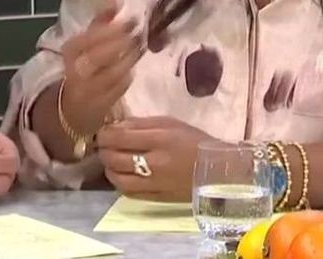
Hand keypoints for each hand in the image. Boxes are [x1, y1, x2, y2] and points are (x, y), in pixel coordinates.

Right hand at [59, 0, 143, 135]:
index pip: (87, 39)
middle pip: (98, 56)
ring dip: (128, 59)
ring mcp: (89, 90)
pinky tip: (133, 67)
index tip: (130, 18)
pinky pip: (118, 88)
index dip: (109, 29)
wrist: (71, 108)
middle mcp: (76, 71)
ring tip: (139, 47)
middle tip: (138, 31)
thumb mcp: (86, 43)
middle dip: (121, 42)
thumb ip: (102, 21)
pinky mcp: (101, 106)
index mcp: (70, 52)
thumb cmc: (82, 67)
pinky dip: (127, 76)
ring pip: (111, 73)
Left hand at [96, 116, 212, 201]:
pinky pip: (129, 193)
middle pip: (114, 159)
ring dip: (108, 169)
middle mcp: (155, 163)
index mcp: (160, 139)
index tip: (103, 132)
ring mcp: (155, 183)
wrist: (219, 171)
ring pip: (118, 179)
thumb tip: (116, 126)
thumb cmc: (195, 141)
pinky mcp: (157, 198)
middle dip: (103, 150)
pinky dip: (120, 183)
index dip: (105, 134)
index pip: (120, 137)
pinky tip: (122, 175)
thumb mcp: (170, 123)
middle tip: (104, 145)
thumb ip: (141, 124)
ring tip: (110, 161)